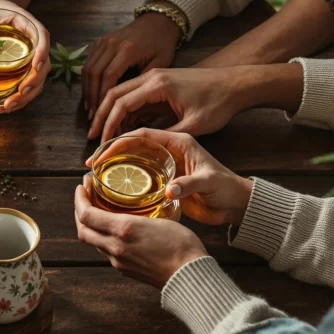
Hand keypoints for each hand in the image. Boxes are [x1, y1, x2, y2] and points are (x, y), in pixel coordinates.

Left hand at [0, 0, 50, 114]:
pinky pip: (28, 82)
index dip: (42, 52)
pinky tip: (5, 107)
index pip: (41, 36)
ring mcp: (30, 53)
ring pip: (38, 78)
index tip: (35, 66)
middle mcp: (32, 39)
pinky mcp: (23, 64)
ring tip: (8, 107)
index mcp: (25, 22)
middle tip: (17, 95)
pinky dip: (20, 97)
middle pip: (43, 64)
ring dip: (28, 95)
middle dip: (33, 82)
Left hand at [74, 174, 207, 287]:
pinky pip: (107, 253)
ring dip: (91, 227)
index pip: (87, 214)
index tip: (82, 186)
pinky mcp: (125, 271)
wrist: (190, 277)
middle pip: (83, 230)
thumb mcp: (158, 220)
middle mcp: (115, 247)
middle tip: (85, 198)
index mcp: (123, 230)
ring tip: (98, 212)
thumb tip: (127, 210)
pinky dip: (103, 239)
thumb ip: (136, 217)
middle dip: (79, 213)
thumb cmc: (182, 245)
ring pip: (94, 242)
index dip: (79, 199)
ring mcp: (119, 261)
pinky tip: (113, 231)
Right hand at [82, 11, 181, 117]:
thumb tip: (127, 104)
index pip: (108, 77)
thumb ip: (144, 82)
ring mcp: (104, 41)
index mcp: (128, 50)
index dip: (103, 97)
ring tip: (90, 108)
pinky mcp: (100, 42)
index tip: (103, 114)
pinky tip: (90, 94)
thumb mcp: (161, 64)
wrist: (159, 21)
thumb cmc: (163, 44)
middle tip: (93, 116)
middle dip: (92, 97)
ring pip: (87, 69)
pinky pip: (88, 63)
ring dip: (86, 90)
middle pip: (94, 74)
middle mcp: (112, 44)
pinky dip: (87, 80)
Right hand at [88, 67, 247, 141]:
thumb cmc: (219, 102)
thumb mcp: (194, 125)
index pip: (121, 102)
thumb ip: (166, 135)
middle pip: (113, 93)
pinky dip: (124, 109)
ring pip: (120, 92)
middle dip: (101, 116)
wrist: (236, 83)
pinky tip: (124, 127)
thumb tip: (144, 149)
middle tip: (94, 138)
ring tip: (104, 134)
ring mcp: (154, 76)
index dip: (109, 123)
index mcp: (158, 84)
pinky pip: (133, 93)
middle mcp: (152, 76)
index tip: (102, 141)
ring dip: (110, 112)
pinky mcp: (159, 81)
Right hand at [94, 129, 253, 225]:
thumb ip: (190, 184)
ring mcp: (168, 154)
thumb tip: (169, 191)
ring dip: (114, 153)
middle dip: (109, 146)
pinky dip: (125, 163)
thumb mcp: (211, 182)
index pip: (141, 134)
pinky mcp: (168, 166)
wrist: (242, 200)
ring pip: (134, 146)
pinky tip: (114, 175)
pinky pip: (140, 159)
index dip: (119, 142)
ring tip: (97, 167)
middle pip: (132, 136)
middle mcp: (171, 143)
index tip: (101, 156)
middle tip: (91, 162)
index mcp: (179, 139)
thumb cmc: (229, 186)